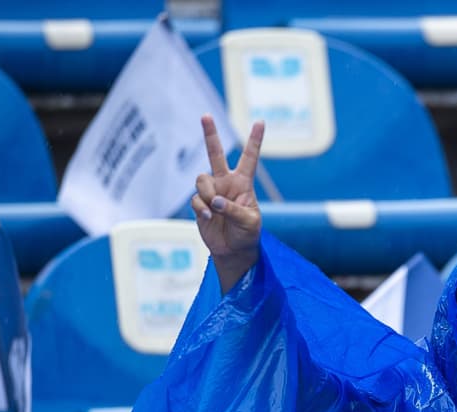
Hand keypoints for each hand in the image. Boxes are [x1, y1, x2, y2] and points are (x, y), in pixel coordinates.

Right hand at [191, 115, 263, 293]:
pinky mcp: (200, 204)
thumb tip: (216, 201)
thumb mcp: (249, 222)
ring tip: (215, 209)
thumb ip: (233, 210)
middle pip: (215, 154)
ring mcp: (212, 192)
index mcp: (244, 183)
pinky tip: (209, 217)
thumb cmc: (247, 234)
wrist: (233, 250)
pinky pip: (196, 199)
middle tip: (206, 115)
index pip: (250, 158)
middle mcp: (226, 183)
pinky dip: (202, 208)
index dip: (255, 140)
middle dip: (210, 134)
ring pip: (201, 180)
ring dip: (207, 194)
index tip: (260, 122)